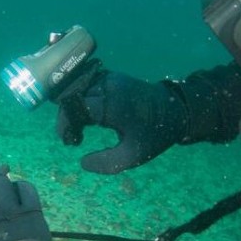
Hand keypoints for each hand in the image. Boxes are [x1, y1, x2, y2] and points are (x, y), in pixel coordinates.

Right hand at [56, 71, 188, 173]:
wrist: (174, 110)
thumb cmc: (153, 135)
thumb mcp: (132, 156)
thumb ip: (105, 163)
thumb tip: (82, 162)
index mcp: (112, 104)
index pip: (74, 108)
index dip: (66, 126)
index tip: (71, 142)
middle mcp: (108, 86)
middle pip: (72, 97)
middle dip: (67, 118)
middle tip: (74, 139)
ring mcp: (109, 78)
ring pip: (77, 90)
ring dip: (72, 109)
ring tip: (79, 129)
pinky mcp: (111, 77)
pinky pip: (86, 86)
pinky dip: (80, 100)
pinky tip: (86, 117)